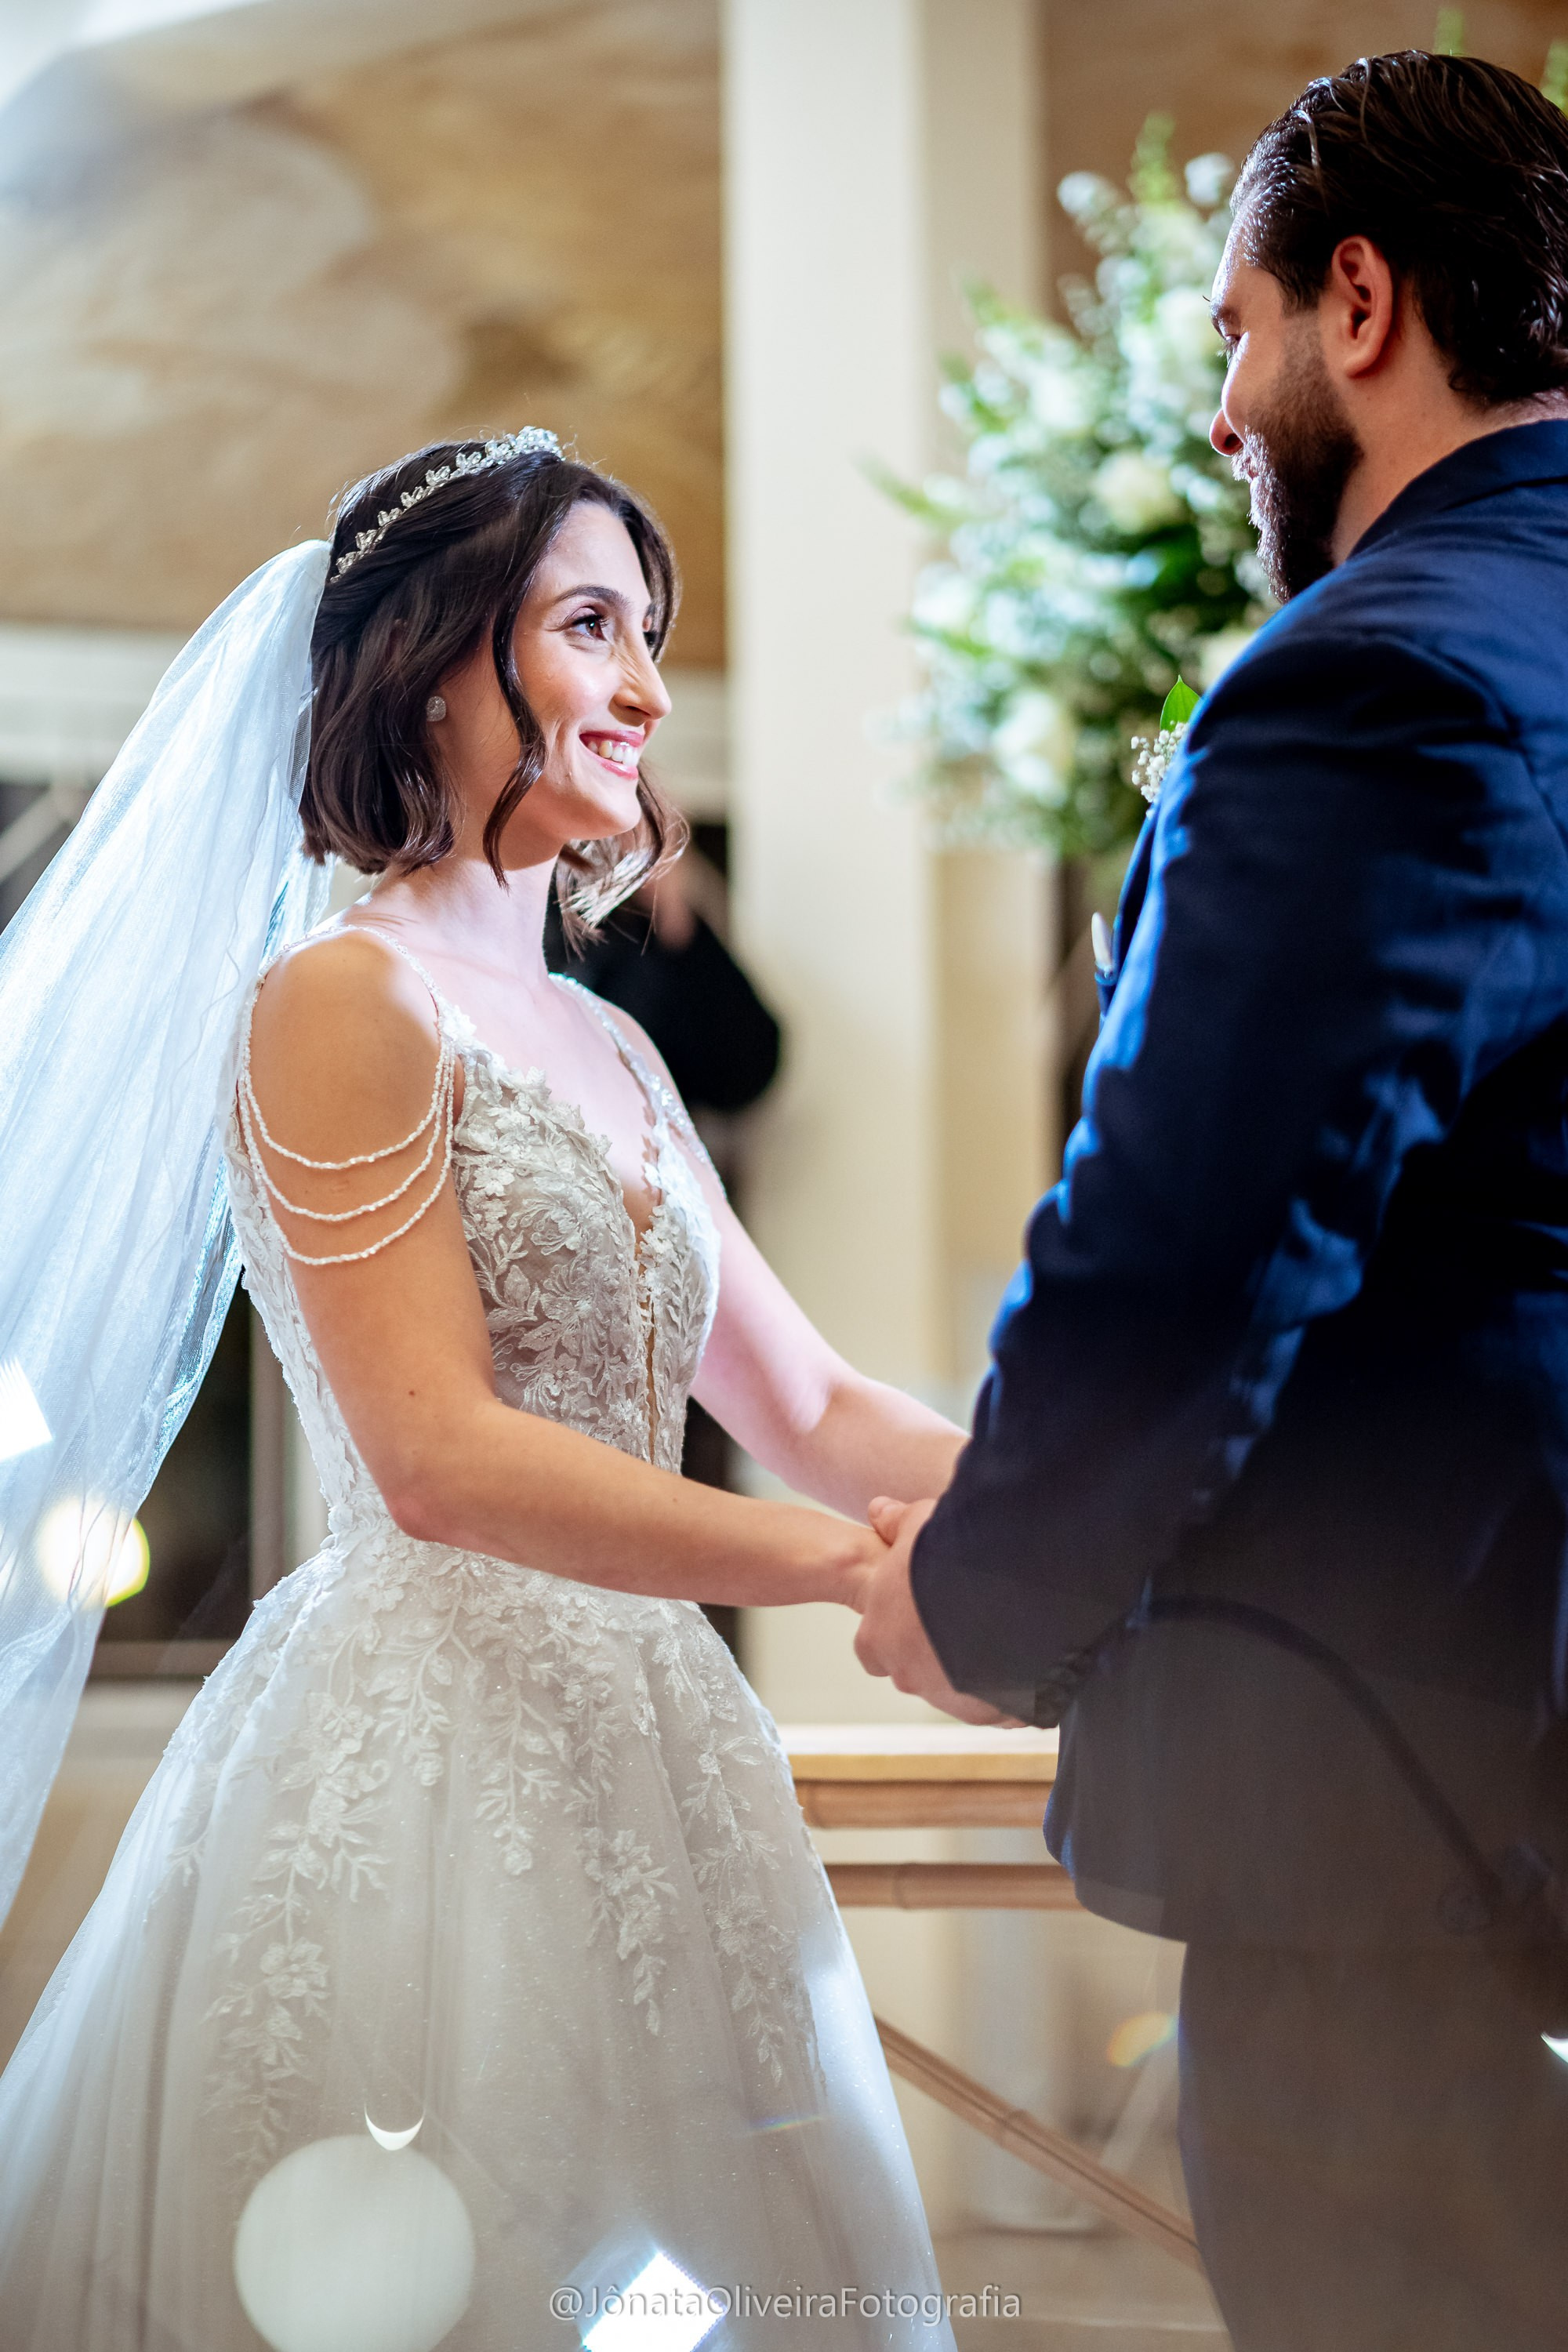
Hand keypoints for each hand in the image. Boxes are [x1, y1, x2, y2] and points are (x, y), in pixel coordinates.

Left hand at [854, 1497, 1018, 1725]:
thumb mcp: (921, 1523)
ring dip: (975, 1671)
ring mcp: (952, 1699)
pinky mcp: (995, 1711)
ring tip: (1003, 1632)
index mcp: (879, 1637)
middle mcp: (909, 1676)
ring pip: (958, 1691)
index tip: (917, 1613)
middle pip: (915, 1670)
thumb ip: (897, 1522)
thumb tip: (879, 1511)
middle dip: (937, 1650)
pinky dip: (1011, 1691)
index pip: (873, 1647)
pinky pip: (1001, 1707)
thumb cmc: (955, 1553)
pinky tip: (1029, 1659)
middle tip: (966, 1615)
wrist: (1011, 1583)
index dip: (893, 1628)